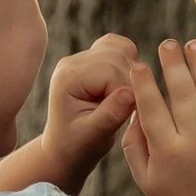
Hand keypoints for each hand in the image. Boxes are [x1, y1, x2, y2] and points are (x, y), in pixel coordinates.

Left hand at [37, 34, 141, 189]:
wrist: (65, 148)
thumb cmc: (77, 146)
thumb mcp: (93, 136)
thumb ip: (111, 114)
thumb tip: (130, 92)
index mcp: (68, 78)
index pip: (111, 71)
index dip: (126, 92)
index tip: (124, 116)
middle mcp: (72, 63)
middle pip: (118, 57)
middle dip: (130, 84)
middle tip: (124, 111)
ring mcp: (82, 58)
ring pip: (122, 49)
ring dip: (130, 76)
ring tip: (121, 101)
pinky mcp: (93, 59)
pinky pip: (119, 47)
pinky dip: (129, 63)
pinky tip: (122, 86)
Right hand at [122, 39, 195, 195]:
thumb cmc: (173, 194)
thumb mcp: (143, 175)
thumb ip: (133, 140)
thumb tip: (135, 104)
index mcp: (168, 150)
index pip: (152, 108)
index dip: (144, 83)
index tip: (139, 64)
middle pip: (183, 93)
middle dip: (173, 64)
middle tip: (167, 44)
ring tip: (192, 45)